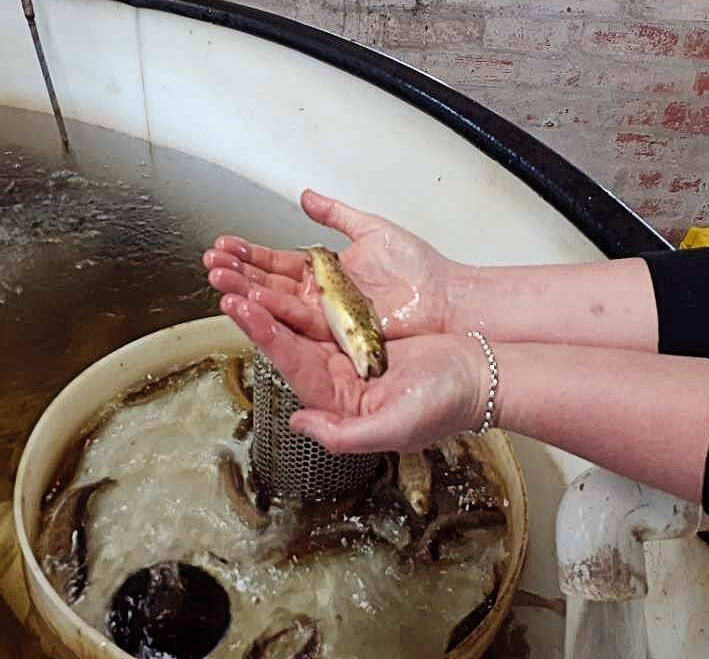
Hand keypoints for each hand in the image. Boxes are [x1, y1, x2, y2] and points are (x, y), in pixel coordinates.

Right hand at [203, 190, 455, 340]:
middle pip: (269, 284)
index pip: (277, 261)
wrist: (445, 299)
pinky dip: (272, 314)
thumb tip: (308, 197)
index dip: (250, 254)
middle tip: (211, 263)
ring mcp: (326, 317)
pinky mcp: (336, 335)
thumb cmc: (420, 269)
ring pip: (276, 305)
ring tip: (219, 280)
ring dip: (245, 293)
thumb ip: (336, 214)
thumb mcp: (373, 229)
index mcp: (325, 270)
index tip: (225, 245)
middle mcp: (320, 295)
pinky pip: (298, 325)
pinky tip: (249, 303)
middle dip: (237, 273)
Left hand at [220, 294, 489, 453]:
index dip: (265, 335)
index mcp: (338, 401)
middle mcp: (337, 377)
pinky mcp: (360, 332)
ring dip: (271, 298)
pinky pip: (324, 309)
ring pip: (299, 322)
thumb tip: (299, 424)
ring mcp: (347, 352)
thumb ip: (344, 434)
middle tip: (227, 281)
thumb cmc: (445, 405)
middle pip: (286, 339)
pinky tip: (284, 274)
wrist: (480, 374)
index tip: (242, 307)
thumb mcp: (395, 428)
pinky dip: (303, 292)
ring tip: (243, 273)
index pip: (292, 363)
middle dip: (255, 311)